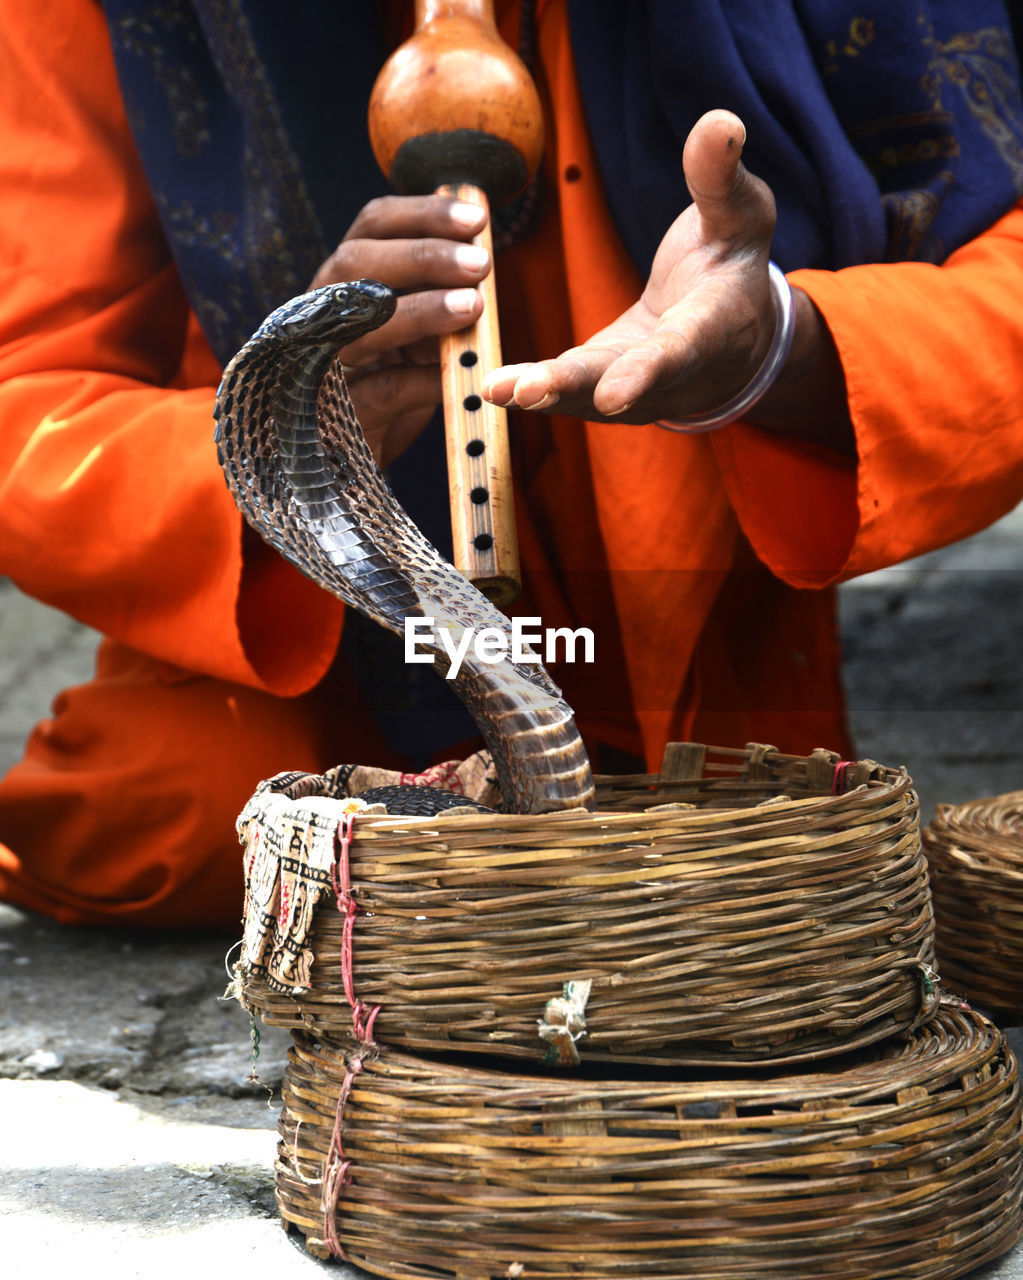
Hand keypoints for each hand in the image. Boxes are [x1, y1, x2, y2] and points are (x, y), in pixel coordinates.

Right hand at [309, 195, 489, 465]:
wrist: (351, 464)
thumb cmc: (389, 384)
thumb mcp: (416, 333)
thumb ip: (436, 294)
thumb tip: (482, 248)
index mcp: (344, 281)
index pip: (372, 226)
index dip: (421, 214)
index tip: (475, 215)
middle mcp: (321, 314)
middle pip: (355, 264)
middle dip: (423, 256)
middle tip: (481, 264)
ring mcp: (323, 364)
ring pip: (359, 325)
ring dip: (421, 310)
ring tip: (473, 306)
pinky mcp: (341, 415)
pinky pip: (384, 391)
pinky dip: (426, 381)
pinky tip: (463, 376)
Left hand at [482, 109, 777, 423]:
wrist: (732, 333)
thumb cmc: (733, 265)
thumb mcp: (740, 215)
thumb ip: (721, 178)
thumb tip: (720, 122)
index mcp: (710, 330)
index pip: (678, 353)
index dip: (646, 373)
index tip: (612, 394)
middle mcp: (671, 374)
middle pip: (619, 381)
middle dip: (574, 386)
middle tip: (530, 392)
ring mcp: (634, 391)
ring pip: (585, 393)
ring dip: (542, 393)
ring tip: (497, 389)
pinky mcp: (600, 387)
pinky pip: (565, 390)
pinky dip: (529, 391)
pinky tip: (492, 387)